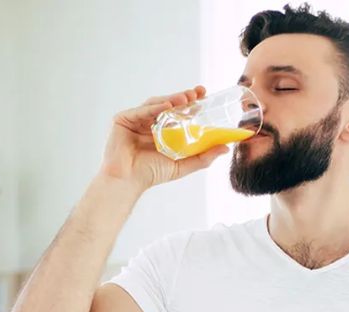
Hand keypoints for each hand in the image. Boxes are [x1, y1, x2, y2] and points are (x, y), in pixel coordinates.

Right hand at [98, 85, 229, 190]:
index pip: (178, 112)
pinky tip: (167, 105)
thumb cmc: (151, 174)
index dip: (191, 102)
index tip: (204, 94)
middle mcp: (149, 123)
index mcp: (161, 130)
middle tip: (197, 93)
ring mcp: (135, 120)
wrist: (128, 181)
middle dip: (183, 97)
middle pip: (168, 105)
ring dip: (171, 99)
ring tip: (185, 99)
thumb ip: (203, 157)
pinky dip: (154, 107)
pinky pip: (141, 110)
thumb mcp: (183, 164)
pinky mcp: (123, 119)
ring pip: (156, 104)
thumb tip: (225, 148)